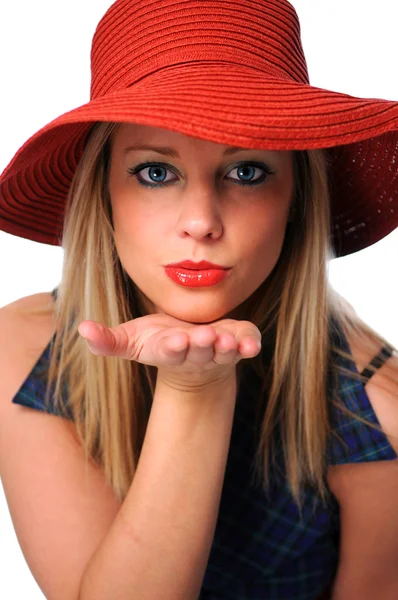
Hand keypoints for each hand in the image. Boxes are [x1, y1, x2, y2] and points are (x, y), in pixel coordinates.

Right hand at [78, 314, 260, 387]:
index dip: (173, 347)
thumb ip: (108, 340)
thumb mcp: (132, 340)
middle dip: (203, 345)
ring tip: (227, 339)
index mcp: (170, 351)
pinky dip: (251, 344)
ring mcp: (219, 351)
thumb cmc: (160, 340)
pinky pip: (247, 344)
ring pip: (225, 351)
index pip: (170, 352)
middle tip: (206, 336)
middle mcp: (197, 354)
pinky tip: (252, 343)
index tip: (174, 341)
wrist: (194, 351)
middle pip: (200, 351)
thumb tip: (81, 330)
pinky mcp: (238, 342)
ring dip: (227, 347)